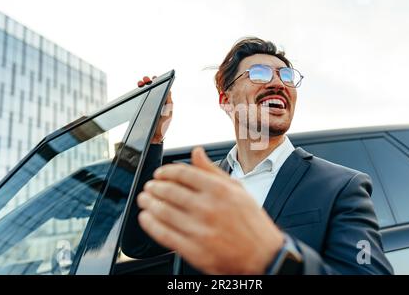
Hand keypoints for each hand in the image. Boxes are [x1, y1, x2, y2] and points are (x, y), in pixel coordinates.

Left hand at [137, 147, 284, 273]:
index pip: (183, 174)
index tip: (159, 173)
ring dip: (149, 203)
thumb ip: (213, 170)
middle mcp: (208, 208)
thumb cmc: (252, 223)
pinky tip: (146, 218)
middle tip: (149, 186)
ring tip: (145, 199)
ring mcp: (199, 230)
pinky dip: (150, 224)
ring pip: (163, 211)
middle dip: (154, 186)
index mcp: (219, 190)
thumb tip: (196, 152)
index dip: (165, 171)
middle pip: (169, 191)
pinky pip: (164, 234)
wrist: (263, 257)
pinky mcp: (193, 250)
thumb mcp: (238, 190)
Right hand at [138, 76, 172, 143]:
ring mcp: (148, 106)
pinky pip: (139, 100)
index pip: (160, 90)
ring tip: (140, 84)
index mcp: (163, 103)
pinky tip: (136, 92)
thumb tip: (170, 91)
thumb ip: (168, 104)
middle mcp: (156, 103)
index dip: (157, 83)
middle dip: (148, 83)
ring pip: (144, 94)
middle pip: (151, 90)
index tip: (154, 78)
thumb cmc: (162, 127)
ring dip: (142, 87)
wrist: (153, 138)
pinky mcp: (142, 110)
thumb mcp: (167, 115)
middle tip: (145, 79)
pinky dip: (137, 95)